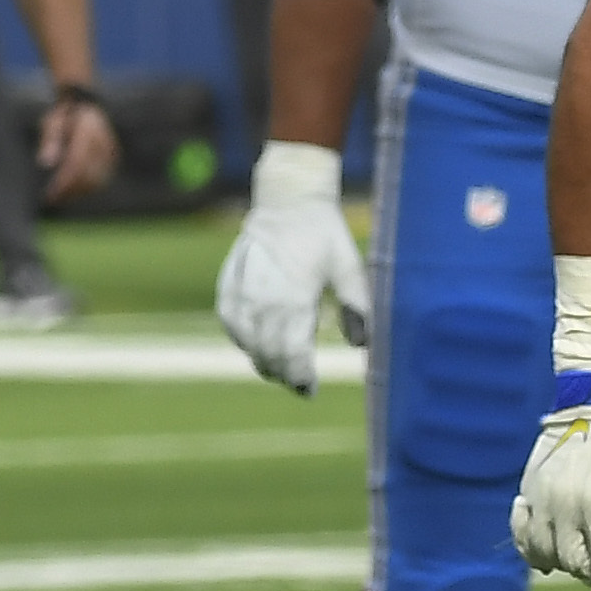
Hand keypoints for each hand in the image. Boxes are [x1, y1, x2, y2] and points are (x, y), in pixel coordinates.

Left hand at [37, 93, 117, 204]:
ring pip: (97, 181)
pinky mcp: (113, 157)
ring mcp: (110, 150)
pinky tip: (71, 193)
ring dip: (78, 193)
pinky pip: (102, 178)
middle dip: (69, 191)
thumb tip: (45, 164)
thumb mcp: (51, 122)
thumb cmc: (63, 115)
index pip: (77, 163)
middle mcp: (103, 141)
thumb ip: (49, 141)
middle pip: (88, 175)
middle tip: (51, 200)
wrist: (85, 103)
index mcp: (88, 130)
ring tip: (59, 199)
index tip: (49, 195)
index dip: (63, 182)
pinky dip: (87, 188)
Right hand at [217, 140, 368, 393]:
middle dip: (284, 374)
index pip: (293, 354)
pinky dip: (244, 341)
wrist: (287, 201)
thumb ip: (358, 308)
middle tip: (298, 384)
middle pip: (269, 356)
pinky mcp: (228, 289)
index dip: (301, 377)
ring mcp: (242, 296)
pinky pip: (232, 327)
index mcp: (296, 300)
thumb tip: (362, 346)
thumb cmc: (323, 234)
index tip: (310, 389)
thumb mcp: (349, 268)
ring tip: (278, 369)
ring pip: (248, 345)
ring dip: (263, 361)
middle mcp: (264, 302)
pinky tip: (257, 344)